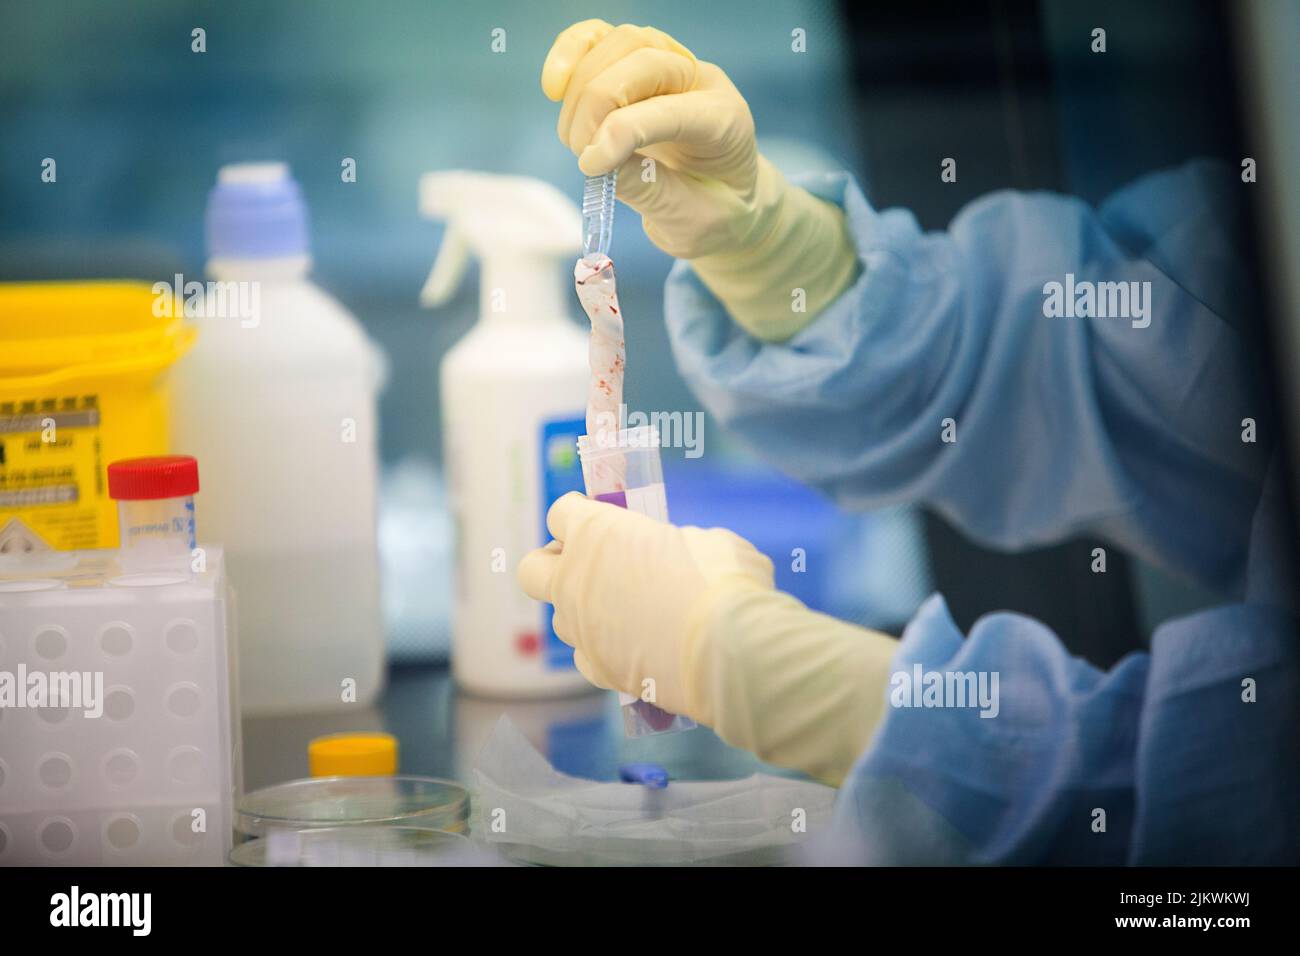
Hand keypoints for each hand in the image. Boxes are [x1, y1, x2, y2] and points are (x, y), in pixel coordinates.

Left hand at [517, 492, 898, 785]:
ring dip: (583, 611)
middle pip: (532, 568)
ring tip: (625, 612)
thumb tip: (674, 556)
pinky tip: (635, 647)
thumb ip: (674, 543)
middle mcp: (575, 581)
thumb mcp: (706, 540)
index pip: (561, 512)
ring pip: (561, 619)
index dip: (581, 513)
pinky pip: (588, 657)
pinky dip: (604, 650)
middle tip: (590, 565)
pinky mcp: (600, 671)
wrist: (731, 650)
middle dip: (553, 564)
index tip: (600, 517)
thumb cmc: (724, 581)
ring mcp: (582, 629)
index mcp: (596, 533)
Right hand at [542, 19, 760, 260]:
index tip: (590, 167)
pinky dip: (571, 54)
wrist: (726, 200)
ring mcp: (670, 64)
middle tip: (583, 158)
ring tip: (575, 141)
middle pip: (640, 58)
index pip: (669, 109)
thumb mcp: (689, 219)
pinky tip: (554, 88)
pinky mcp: (639, 65)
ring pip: (617, 43)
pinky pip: (600, 39)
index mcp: (724, 120)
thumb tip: (597, 161)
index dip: (622, 132)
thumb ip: (648, 190)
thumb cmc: (712, 211)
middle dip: (596, 105)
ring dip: (581, 88)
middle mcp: (700, 80)